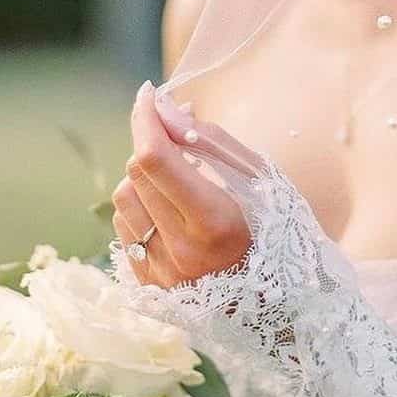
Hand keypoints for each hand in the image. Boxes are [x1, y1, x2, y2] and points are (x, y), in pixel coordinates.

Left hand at [112, 81, 264, 288]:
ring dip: (143, 178)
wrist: (273, 301)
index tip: (149, 94)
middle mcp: (180, 250)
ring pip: (123, 198)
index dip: (146, 119)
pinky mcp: (147, 284)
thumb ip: (211, 142)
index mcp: (213, 222)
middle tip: (173, 135)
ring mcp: (159, 272)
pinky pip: (124, 227)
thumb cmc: (272, 232)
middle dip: (150, 143)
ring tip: (176, 183)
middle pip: (136, 174)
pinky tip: (168, 211)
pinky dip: (141, 207)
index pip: (156, 159)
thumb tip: (168, 110)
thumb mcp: (258, 179)